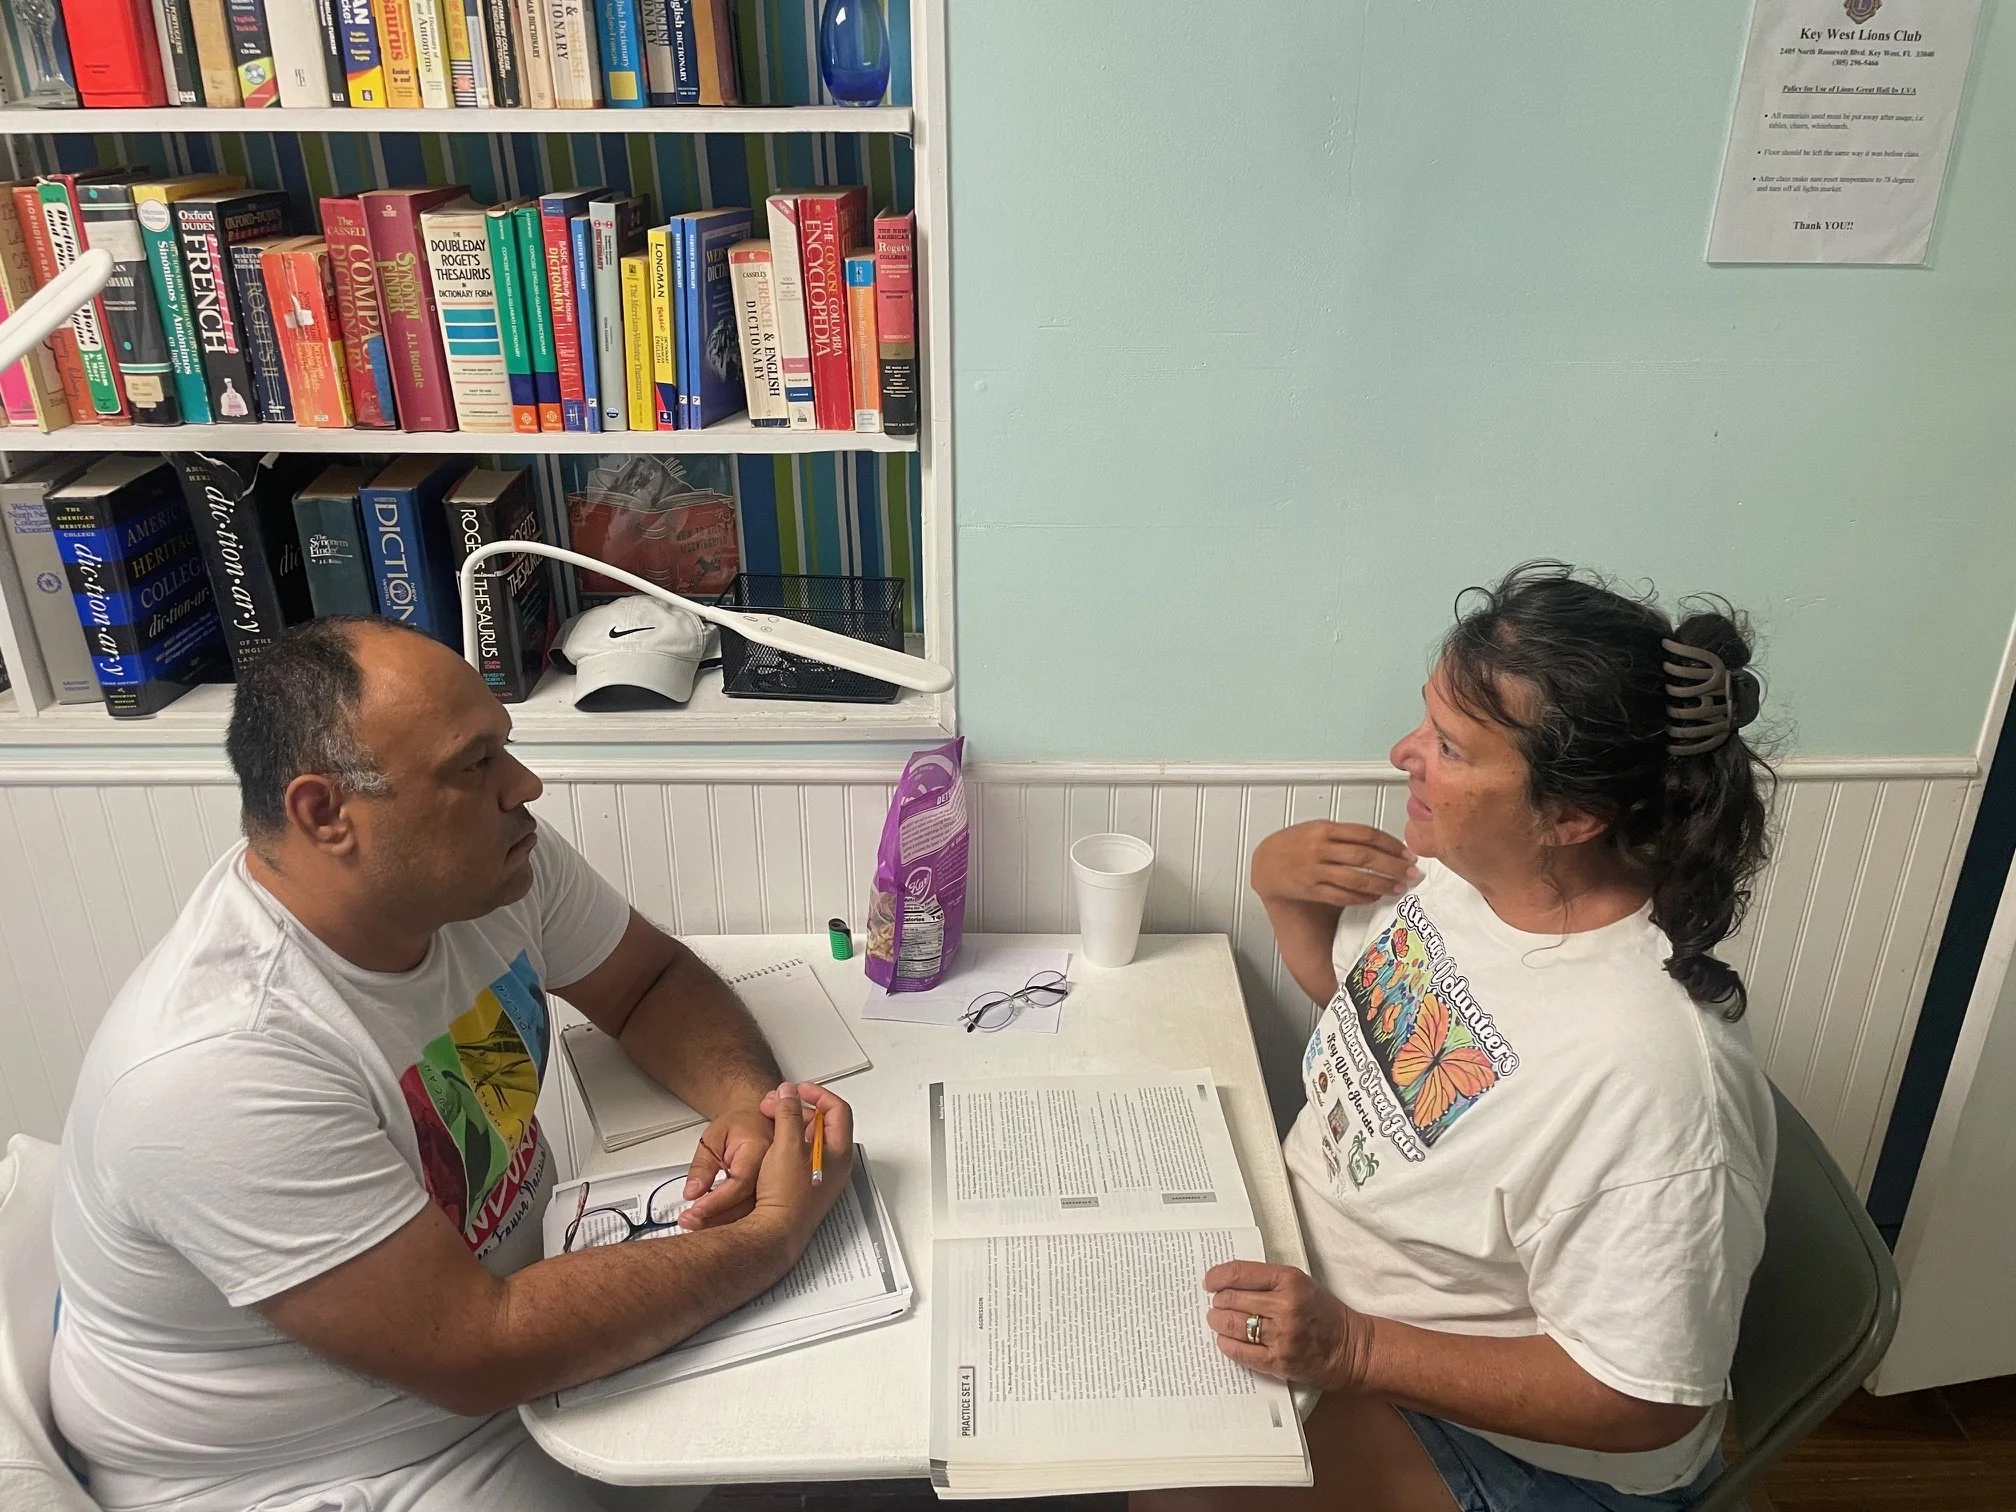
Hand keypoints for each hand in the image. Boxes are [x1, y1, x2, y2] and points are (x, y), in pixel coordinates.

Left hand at [678, 1103, 773, 1228]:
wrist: (757, 1120)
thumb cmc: (738, 1124)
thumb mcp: (713, 1137)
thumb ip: (703, 1165)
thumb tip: (693, 1192)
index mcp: (760, 1150)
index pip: (739, 1183)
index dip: (717, 1201)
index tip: (695, 1211)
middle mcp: (773, 1170)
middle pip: (747, 1204)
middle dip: (716, 1218)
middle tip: (690, 1221)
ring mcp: (775, 1184)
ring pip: (751, 1213)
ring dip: (722, 1222)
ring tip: (697, 1223)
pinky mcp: (772, 1194)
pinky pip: (753, 1211)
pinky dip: (731, 1219)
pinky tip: (714, 1221)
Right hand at [749, 1082, 854, 1255]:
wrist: (776, 1231)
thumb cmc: (787, 1197)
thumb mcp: (786, 1145)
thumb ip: (788, 1114)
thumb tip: (789, 1094)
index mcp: (839, 1152)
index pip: (838, 1110)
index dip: (819, 1094)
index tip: (800, 1090)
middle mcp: (836, 1164)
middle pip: (824, 1123)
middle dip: (799, 1109)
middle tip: (778, 1104)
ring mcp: (823, 1176)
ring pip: (811, 1139)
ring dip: (792, 1125)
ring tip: (771, 1122)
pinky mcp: (809, 1185)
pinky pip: (803, 1155)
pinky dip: (790, 1142)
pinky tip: (773, 1144)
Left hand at [1204, 1260, 1371, 1391]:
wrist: (1350, 1347)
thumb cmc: (1323, 1312)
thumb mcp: (1300, 1282)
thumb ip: (1267, 1279)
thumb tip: (1227, 1282)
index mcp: (1289, 1280)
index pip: (1239, 1273)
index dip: (1217, 1277)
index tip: (1210, 1282)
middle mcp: (1284, 1306)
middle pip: (1231, 1299)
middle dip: (1217, 1302)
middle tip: (1217, 1304)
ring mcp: (1281, 1335)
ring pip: (1232, 1325)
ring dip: (1218, 1322)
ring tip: (1218, 1320)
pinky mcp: (1279, 1361)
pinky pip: (1240, 1352)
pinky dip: (1226, 1344)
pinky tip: (1225, 1339)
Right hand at [1250, 822, 1417, 909]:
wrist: (1265, 863)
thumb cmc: (1294, 844)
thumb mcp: (1316, 829)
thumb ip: (1344, 835)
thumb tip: (1381, 845)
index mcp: (1324, 828)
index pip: (1366, 834)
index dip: (1391, 844)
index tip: (1407, 853)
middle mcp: (1320, 848)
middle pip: (1364, 857)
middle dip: (1392, 865)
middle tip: (1411, 873)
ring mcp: (1314, 870)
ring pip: (1355, 879)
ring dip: (1381, 884)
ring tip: (1398, 888)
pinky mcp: (1311, 890)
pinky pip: (1341, 895)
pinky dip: (1361, 898)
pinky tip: (1374, 898)